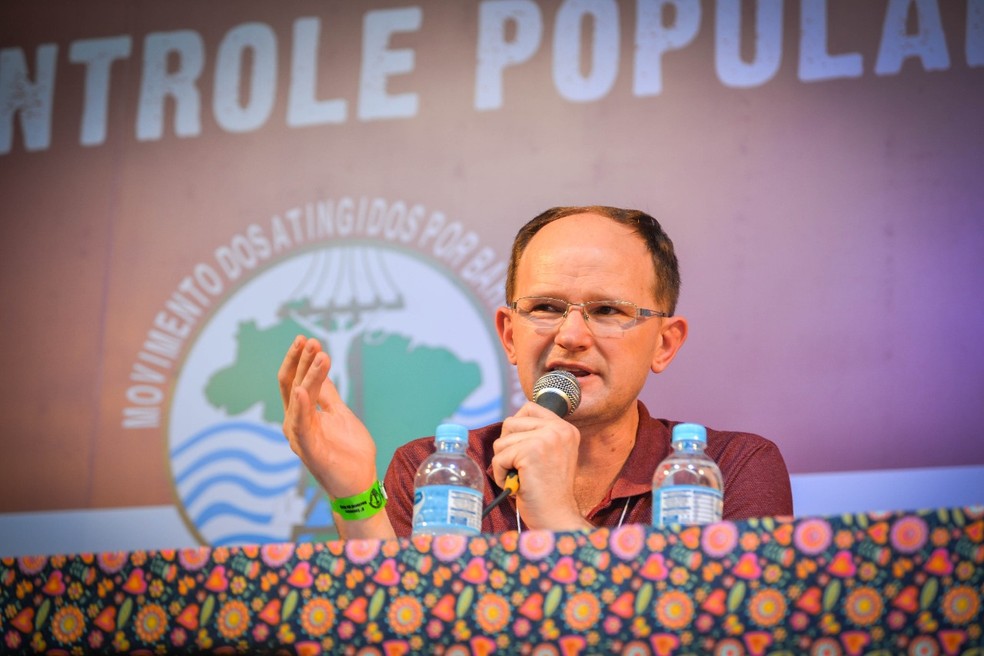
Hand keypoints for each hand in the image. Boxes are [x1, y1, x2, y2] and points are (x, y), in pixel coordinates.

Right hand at [277, 336, 377, 500]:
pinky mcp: (310, 450)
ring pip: (299, 400)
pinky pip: (302, 426)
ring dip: (308, 376)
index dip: (301, 360)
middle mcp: (295, 423)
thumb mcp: (339, 414)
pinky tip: (302, 390)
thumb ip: (327, 395)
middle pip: (292, 385)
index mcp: (302, 414)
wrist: (360, 482)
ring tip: (319, 356)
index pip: (295, 381)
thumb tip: (320, 369)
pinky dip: (301, 407)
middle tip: (310, 341)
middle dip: (300, 361)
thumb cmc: (349, 451)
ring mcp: (300, 437)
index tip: (310, 340)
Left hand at [491, 403, 591, 530]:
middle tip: (521, 468)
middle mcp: (559, 429)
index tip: (522, 452)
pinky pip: (498, 458)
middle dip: (507, 448)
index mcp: (565, 428)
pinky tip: (516, 485)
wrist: (556, 518)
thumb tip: (510, 423)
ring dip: (503, 463)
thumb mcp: (551, 455)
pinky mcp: (531, 452)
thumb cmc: (548, 492)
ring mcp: (546, 439)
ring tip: (520, 478)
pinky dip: (500, 475)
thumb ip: (537, 435)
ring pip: (502, 441)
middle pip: (510, 423)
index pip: (529, 408)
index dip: (516, 429)